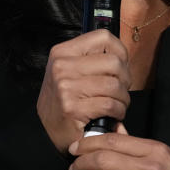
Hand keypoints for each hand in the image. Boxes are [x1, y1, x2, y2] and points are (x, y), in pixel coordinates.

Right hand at [37, 29, 131, 153]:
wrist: (44, 132)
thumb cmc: (64, 101)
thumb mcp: (70, 71)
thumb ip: (92, 59)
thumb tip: (123, 56)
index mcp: (63, 52)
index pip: (103, 37)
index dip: (120, 52)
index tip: (121, 66)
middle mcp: (62, 66)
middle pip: (114, 62)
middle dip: (125, 79)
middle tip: (121, 90)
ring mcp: (66, 87)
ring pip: (115, 85)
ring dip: (123, 98)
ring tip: (117, 104)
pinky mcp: (72, 108)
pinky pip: (110, 105)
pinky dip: (118, 112)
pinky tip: (113, 115)